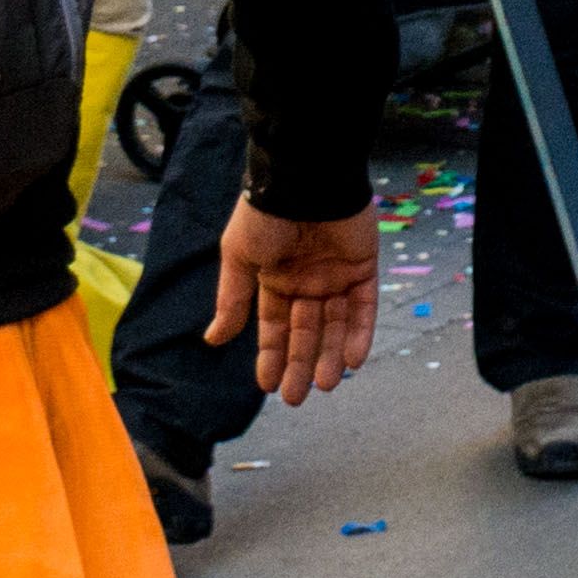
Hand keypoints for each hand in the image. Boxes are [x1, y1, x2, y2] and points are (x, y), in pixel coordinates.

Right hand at [204, 201, 382, 400]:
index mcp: (274, 279)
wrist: (305, 178)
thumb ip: (232, 300)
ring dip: (330, 355)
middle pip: (305, 331)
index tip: (268, 386)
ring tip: (324, 385)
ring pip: (335, 325)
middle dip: (300, 364)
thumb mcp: (239, 258)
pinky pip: (364, 307)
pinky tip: (352, 361)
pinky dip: (360, 333)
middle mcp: (306, 281)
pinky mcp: (364, 267)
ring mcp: (336, 275)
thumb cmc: (266, 216)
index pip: (274, 327)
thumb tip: (213, 340)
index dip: (271, 355)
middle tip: (296, 399)